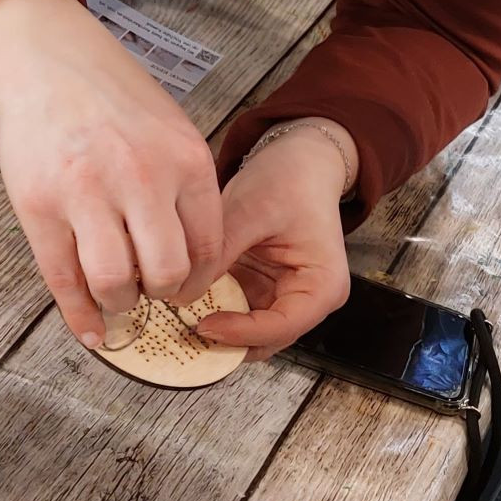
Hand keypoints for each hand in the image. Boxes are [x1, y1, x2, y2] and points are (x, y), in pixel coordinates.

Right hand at [0, 0, 224, 346]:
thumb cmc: (115, 100)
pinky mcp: (39, 205)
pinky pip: (63, 279)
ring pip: (114, 281)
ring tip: (120, 300)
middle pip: (166, 272)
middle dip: (165, 295)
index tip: (189, 287)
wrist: (48, 61)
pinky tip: (90, 331)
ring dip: (121, 304)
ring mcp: (86, 193)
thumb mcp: (173, 131)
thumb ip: (187, 188)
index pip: (209, 246)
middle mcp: (140, 178)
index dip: (201, 279)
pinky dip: (79, 315)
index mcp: (185, 160)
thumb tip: (198, 258)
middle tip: (155, 294)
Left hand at [197, 122, 355, 356]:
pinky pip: (236, 313)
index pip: (280, 327)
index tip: (202, 325)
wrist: (299, 160)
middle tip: (181, 332)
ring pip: (247, 334)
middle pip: (264, 340)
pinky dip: (212, 312)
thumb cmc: (290, 180)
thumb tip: (181, 292)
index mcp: (322, 286)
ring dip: (215, 330)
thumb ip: (218, 254)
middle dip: (225, 340)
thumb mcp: (250, 212)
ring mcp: (284, 298)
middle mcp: (307, 300)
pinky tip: (185, 305)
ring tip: (178, 322)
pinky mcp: (263, 290)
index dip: (239, 333)